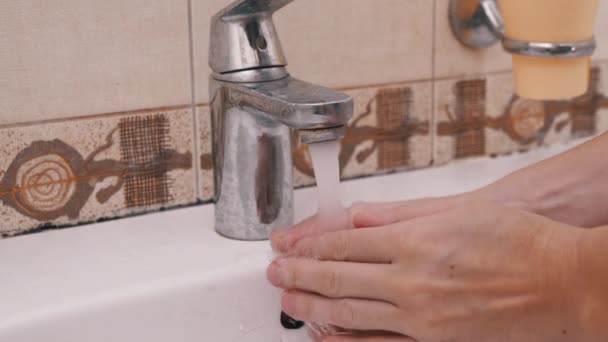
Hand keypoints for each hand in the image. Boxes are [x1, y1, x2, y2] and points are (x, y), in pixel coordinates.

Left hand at [268, 200, 585, 340]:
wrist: (563, 283)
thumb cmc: (519, 240)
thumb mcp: (458, 210)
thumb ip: (401, 213)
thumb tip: (358, 214)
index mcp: (415, 242)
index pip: (345, 243)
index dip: (310, 246)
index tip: (288, 247)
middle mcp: (412, 281)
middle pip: (338, 278)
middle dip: (299, 276)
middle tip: (273, 275)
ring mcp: (422, 318)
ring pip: (351, 312)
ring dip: (312, 305)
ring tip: (287, 301)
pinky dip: (347, 340)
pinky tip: (327, 334)